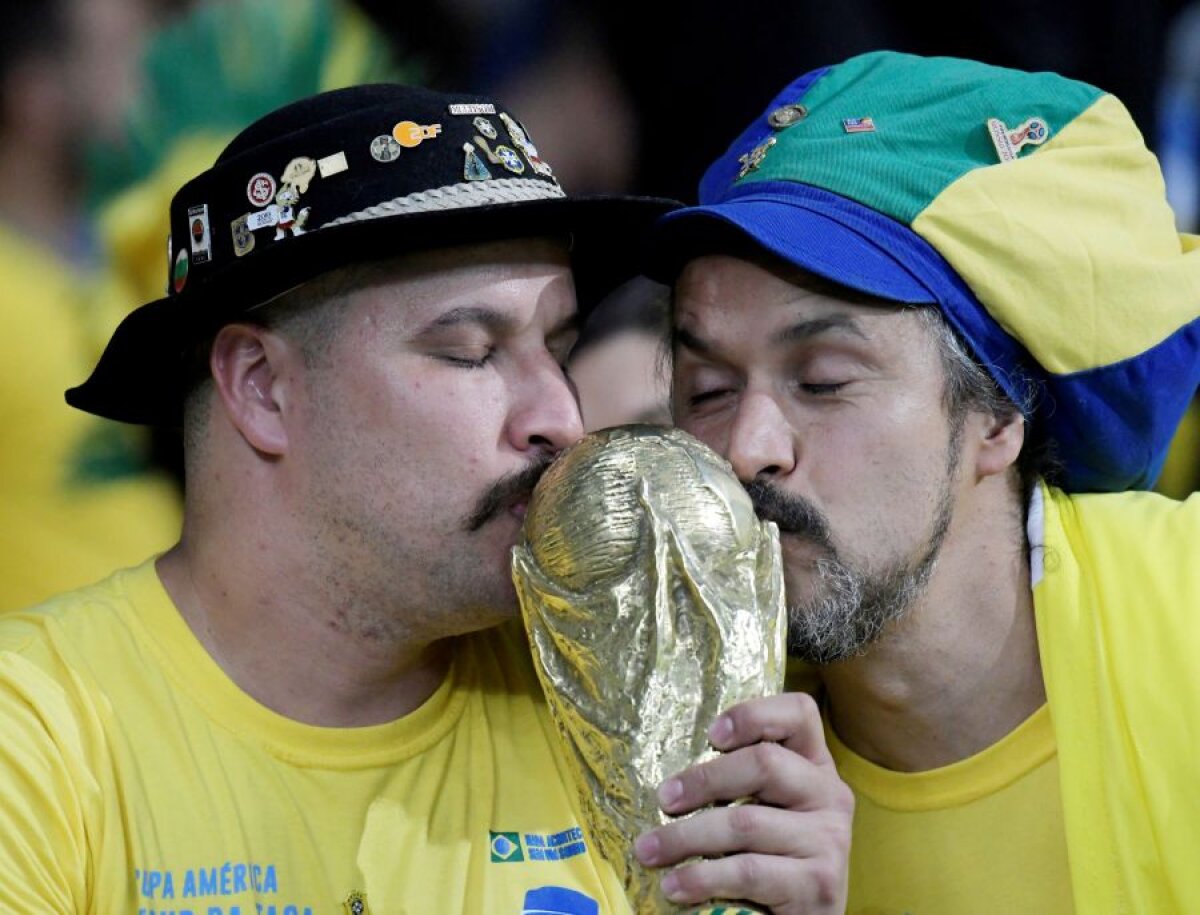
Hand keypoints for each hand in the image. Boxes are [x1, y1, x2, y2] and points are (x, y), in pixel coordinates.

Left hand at [632, 692, 852, 913]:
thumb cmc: (774, 857)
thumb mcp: (765, 809)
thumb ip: (740, 783)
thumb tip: (671, 779)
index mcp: (815, 766)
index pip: (800, 714)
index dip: (754, 714)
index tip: (711, 734)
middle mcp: (830, 795)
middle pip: (765, 763)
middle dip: (704, 780)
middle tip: (664, 799)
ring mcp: (829, 839)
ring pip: (746, 822)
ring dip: (685, 837)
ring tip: (650, 850)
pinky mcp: (819, 884)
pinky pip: (748, 871)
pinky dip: (702, 878)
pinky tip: (675, 885)